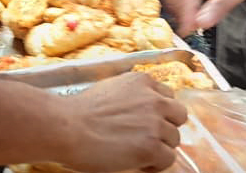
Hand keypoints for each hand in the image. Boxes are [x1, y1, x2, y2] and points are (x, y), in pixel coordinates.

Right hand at [51, 73, 185, 171]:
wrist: (67, 128)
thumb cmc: (78, 112)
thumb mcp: (109, 90)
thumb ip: (130, 96)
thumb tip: (136, 112)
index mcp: (142, 81)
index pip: (168, 96)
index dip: (160, 112)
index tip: (148, 122)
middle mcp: (154, 99)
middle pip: (178, 115)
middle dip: (166, 127)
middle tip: (148, 138)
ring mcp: (155, 123)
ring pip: (174, 139)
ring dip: (160, 147)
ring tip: (139, 153)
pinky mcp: (151, 146)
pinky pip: (168, 159)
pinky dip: (155, 165)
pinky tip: (139, 164)